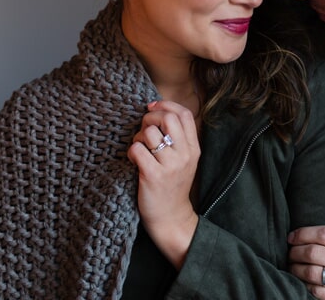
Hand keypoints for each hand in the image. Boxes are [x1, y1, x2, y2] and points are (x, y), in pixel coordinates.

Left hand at [126, 100, 200, 267]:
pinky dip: (131, 151)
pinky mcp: (154, 176)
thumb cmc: (172, 186)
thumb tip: (157, 111)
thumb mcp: (184, 161)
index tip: (152, 108)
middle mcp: (185, 155)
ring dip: (138, 137)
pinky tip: (133, 160)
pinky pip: (137, 149)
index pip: (184, 114)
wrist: (171, 218)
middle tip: (144, 129)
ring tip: (139, 149)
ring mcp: (170, 166)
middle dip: (150, 118)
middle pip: (168, 118)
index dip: (166, 105)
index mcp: (193, 149)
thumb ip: (177, 139)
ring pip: (149, 133)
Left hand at [287, 186, 324, 299]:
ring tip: (292, 266)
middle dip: (295, 251)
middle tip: (289, 250)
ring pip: (311, 274)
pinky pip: (317, 293)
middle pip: (313, 252)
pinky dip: (306, 287)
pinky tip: (303, 282)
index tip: (292, 235)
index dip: (303, 232)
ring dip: (296, 269)